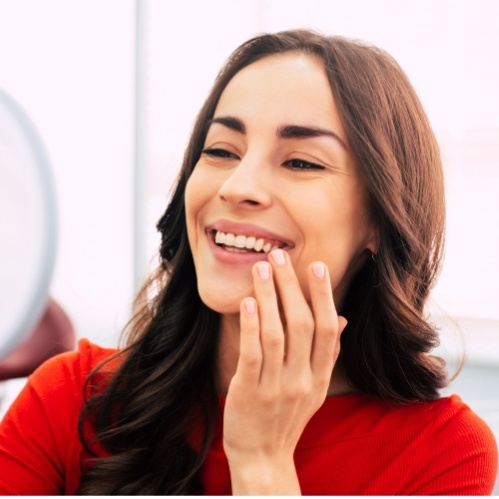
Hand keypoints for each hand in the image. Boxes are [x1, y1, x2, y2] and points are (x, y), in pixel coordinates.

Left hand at [223, 249, 346, 494]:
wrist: (263, 457)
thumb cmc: (287, 416)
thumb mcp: (314, 388)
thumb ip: (327, 354)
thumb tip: (341, 319)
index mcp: (319, 376)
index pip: (326, 329)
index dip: (323, 296)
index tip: (315, 266)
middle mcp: (302, 380)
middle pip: (302, 325)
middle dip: (291, 287)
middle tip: (279, 256)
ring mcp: (276, 387)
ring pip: (277, 334)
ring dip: (270, 298)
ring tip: (261, 269)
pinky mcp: (250, 392)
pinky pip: (252, 355)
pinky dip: (251, 326)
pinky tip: (248, 302)